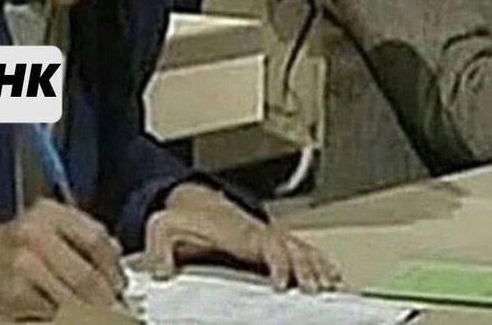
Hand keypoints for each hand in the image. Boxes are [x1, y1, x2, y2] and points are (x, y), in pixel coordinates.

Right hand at [0, 199, 124, 320]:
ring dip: (88, 310)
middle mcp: (36, 232)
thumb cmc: (10, 245)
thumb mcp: (44, 224)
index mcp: (50, 212)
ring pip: (71, 294)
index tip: (121, 284)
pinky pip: (49, 310)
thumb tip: (116, 258)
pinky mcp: (11, 291)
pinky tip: (66, 317)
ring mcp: (22, 262)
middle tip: (115, 309)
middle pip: (85, 271)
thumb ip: (79, 234)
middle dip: (105, 295)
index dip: (113, 266)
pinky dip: (62, 317)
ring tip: (97, 315)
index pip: (96, 238)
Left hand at [144, 183, 340, 292]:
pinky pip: (301, 248)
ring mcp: (267, 235)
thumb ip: (160, 248)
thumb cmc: (184, 219)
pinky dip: (319, 260)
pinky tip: (331, 275)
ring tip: (332, 286)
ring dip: (318, 266)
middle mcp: (257, 232)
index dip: (278, 262)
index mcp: (237, 232)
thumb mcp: (163, 227)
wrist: (193, 202)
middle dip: (307, 268)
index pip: (266, 244)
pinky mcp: (271, 242)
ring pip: (300, 247)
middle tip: (316, 290)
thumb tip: (162, 273)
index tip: (283, 283)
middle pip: (291, 247)